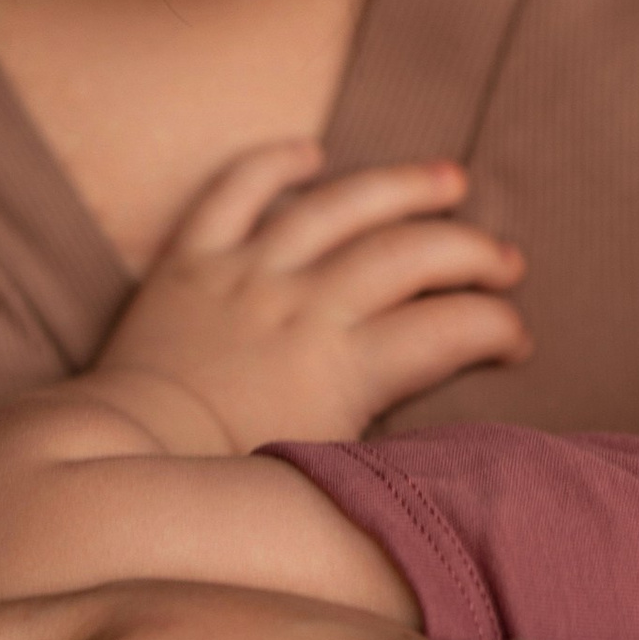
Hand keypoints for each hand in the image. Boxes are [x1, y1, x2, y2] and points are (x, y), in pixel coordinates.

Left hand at [94, 142, 528, 448]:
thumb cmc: (225, 486)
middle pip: (410, 255)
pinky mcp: (192, 259)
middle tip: (507, 261)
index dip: (497, 327)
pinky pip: (236, 190)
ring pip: (338, 206)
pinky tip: (312, 154)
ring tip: (449, 180)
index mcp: (344, 368)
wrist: (123, 464)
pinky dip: (275, 162)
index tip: (516, 338)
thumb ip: (388, 440)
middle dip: (472, 252)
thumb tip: (451, 436)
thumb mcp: (328, 472)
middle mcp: (302, 306)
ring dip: (401, 187)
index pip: (450, 329)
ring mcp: (247, 274)